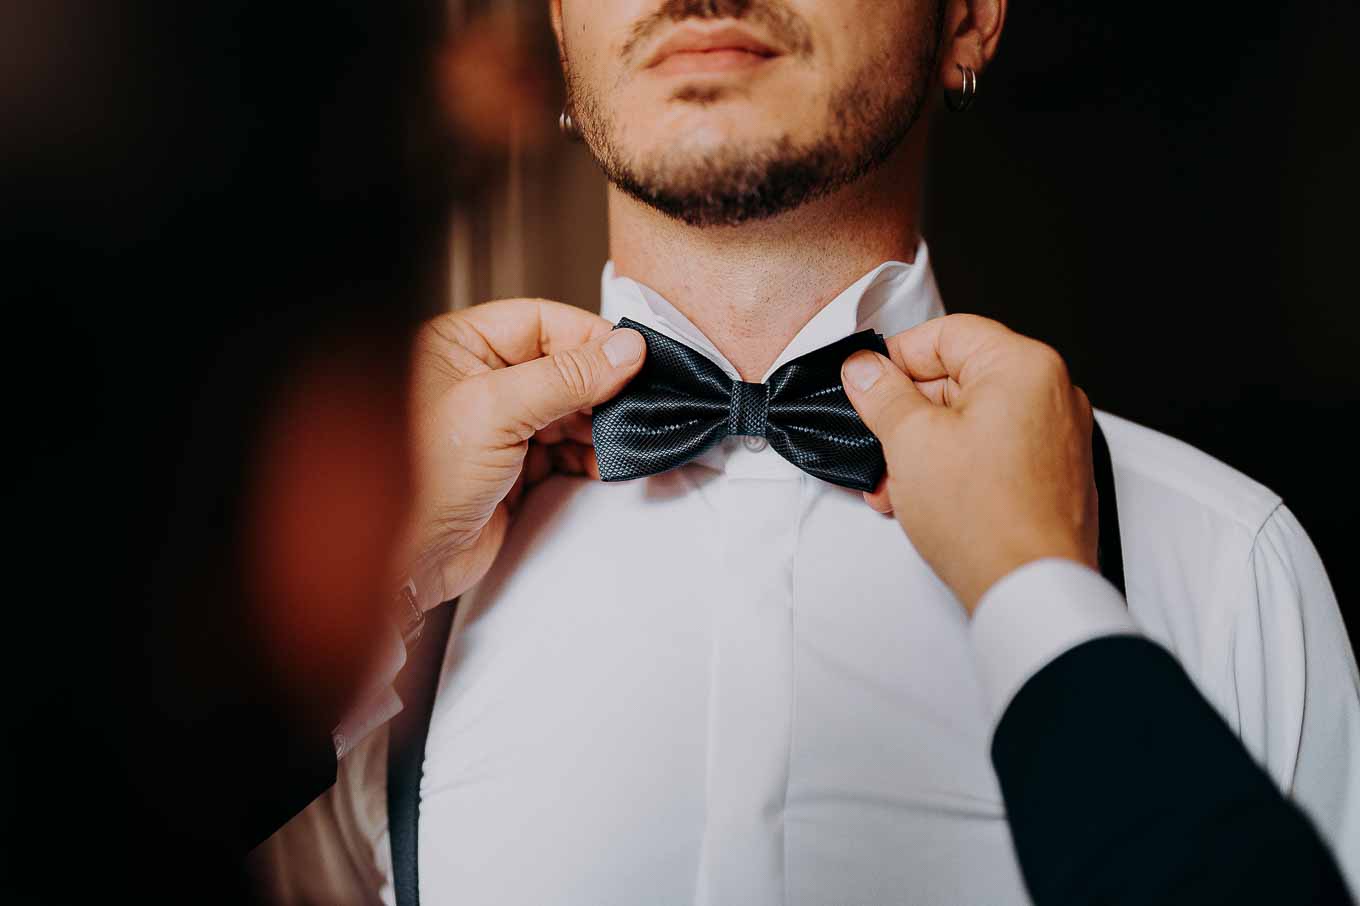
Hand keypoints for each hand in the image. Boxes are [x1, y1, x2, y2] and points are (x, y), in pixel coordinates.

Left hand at [401, 299, 644, 609]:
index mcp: (460, 346)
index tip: (630, 358)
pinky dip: (589, 457)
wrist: (406, 559)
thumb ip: (566, 376)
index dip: (589, 339)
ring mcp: (498, 425)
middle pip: (562, 367)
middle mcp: (479, 380)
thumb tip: (623, 350)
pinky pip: (565, 450)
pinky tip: (602, 463)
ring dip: (599, 427)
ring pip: (569, 411)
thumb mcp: (497, 410)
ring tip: (618, 440)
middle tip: (631, 405)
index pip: (542, 322)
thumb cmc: (418, 478)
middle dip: (599, 389)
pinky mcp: (513, 468)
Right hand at [841, 314, 1097, 614]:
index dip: (898, 356)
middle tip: (876, 442)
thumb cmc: (986, 520)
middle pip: (960, 379)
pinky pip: (994, 452)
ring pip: (972, 421)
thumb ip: (882, 394)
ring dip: (924, 449)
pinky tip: (922, 499)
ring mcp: (1058, 436)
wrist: (1030, 590)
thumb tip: (865, 368)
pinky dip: (955, 467)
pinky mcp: (1054, 475)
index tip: (866, 381)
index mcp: (1024, 366)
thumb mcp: (911, 442)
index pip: (948, 334)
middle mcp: (1052, 393)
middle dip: (907, 415)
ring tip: (894, 485)